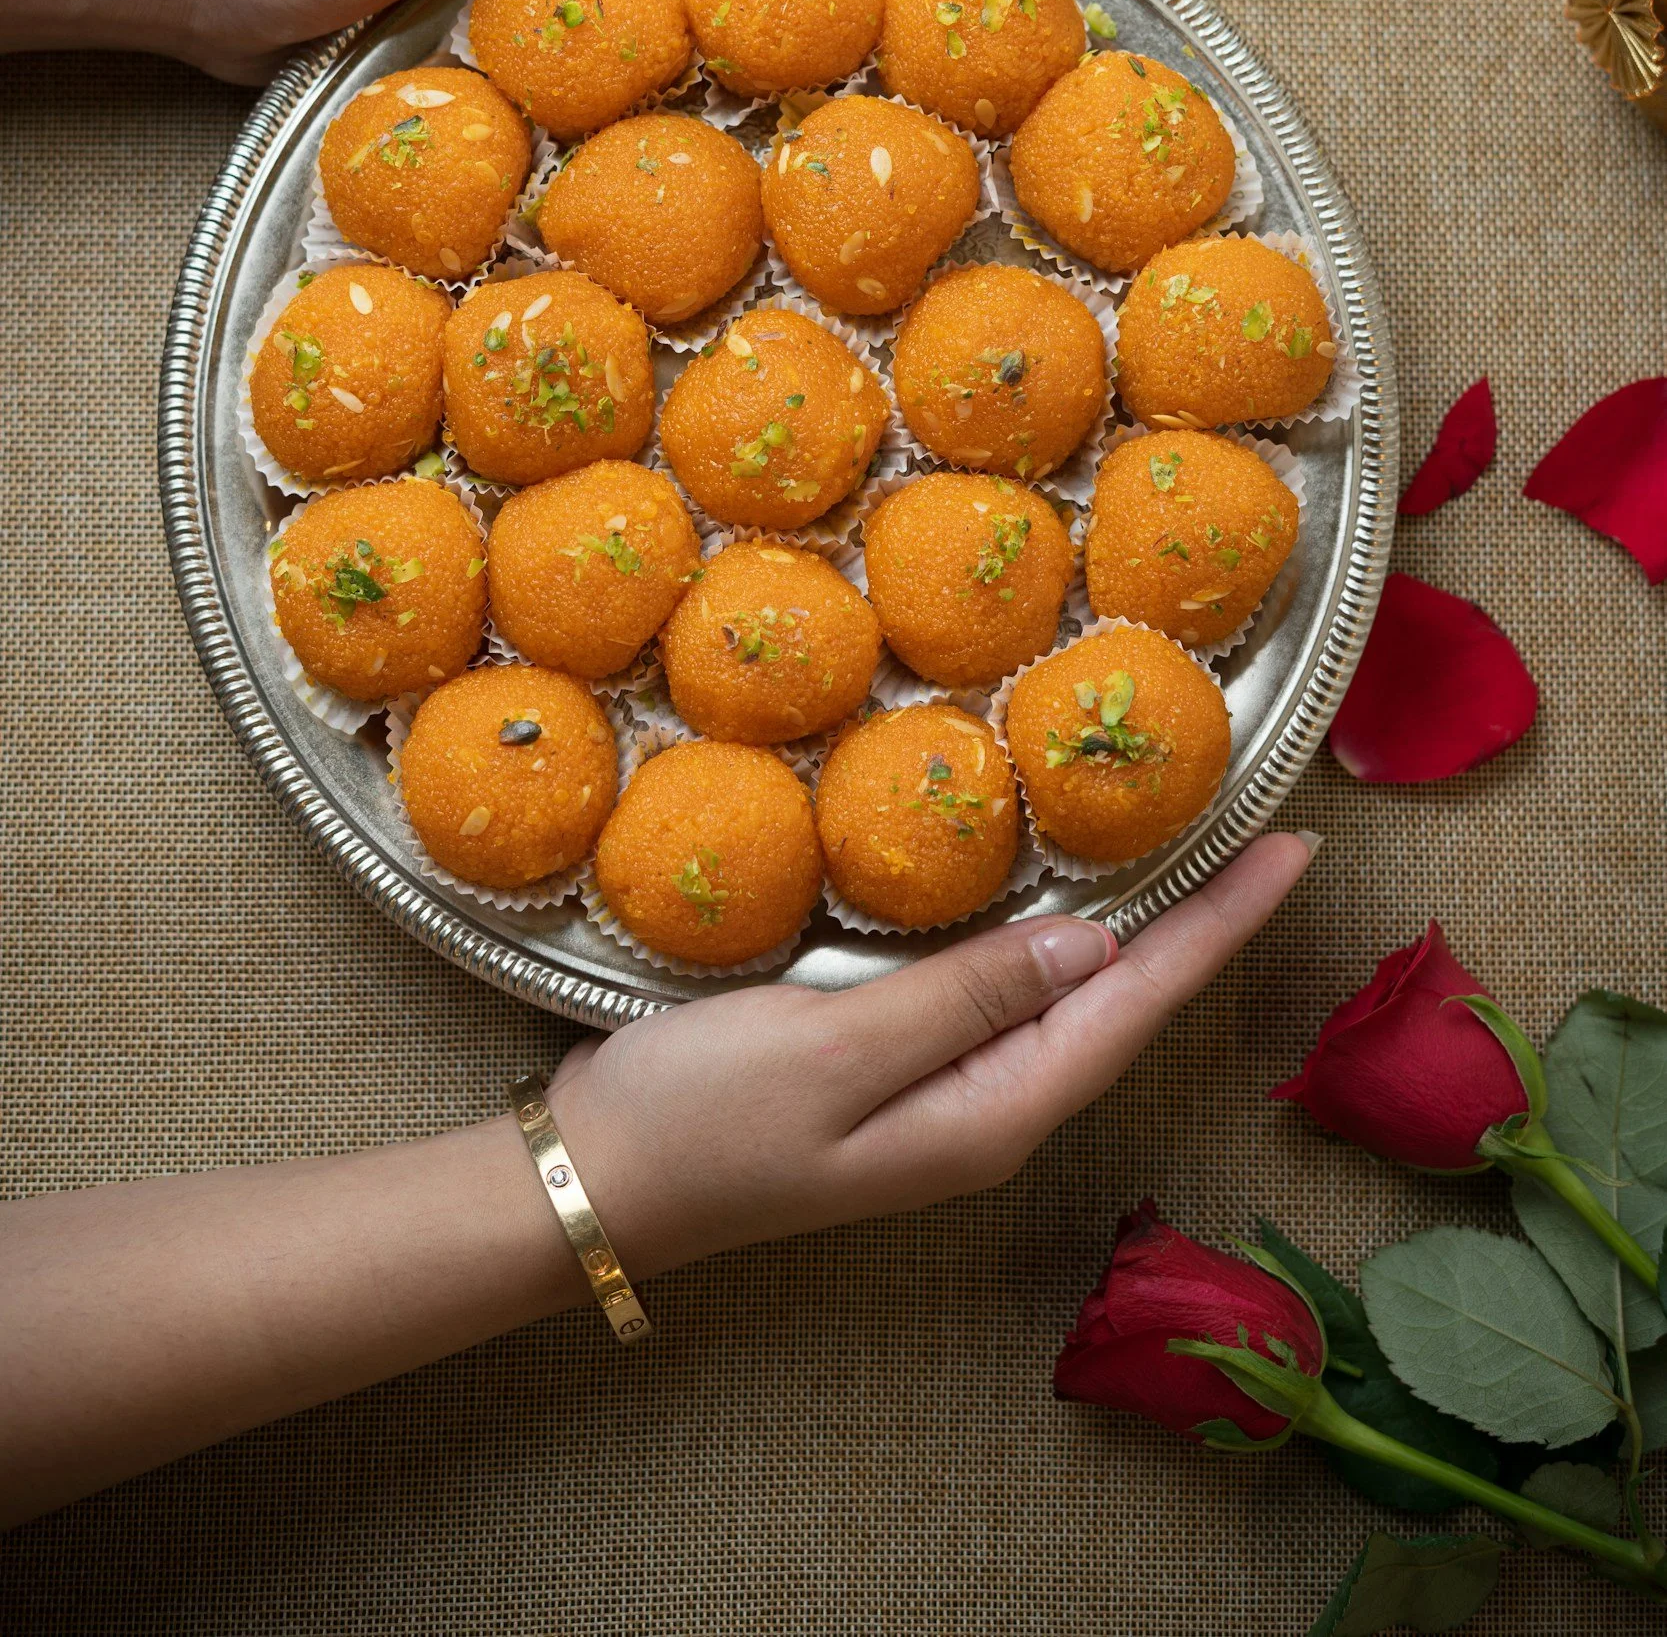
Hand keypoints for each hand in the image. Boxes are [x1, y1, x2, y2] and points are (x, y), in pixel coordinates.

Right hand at [550, 832, 1315, 1279]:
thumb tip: (1091, 944)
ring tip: (1201, 847)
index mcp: (990, 1113)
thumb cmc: (700, 1120)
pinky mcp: (896, 1062)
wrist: (589, 1182)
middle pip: (1122, 1002)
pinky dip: (1050, 933)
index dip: (1218, 925)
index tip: (1295, 852)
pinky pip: (1004, 988)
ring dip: (1136, 923)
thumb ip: (964, 996)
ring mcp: (943, 1091)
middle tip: (1270, 832)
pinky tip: (1062, 891)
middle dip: (1200, 920)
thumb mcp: (833, 1049)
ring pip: (1068, 995)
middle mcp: (988, 1109)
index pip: (1135, 1003)